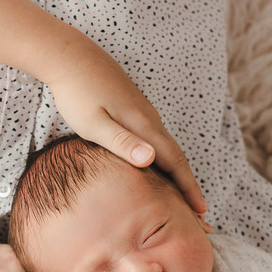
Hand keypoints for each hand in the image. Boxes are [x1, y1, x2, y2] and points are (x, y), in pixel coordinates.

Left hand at [43, 40, 206, 213]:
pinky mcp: (134, 109)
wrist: (70, 56)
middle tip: (199, 215)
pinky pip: (157, 140)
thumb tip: (151, 159)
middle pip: (177, 158)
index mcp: (144, 126)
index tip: (200, 212)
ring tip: (182, 197)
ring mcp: (143, 113)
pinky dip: (164, 159)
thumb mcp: (94, 124)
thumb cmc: (77, 93)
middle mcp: (150, 120)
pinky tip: (158, 168)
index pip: (175, 164)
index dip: (189, 189)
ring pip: (168, 149)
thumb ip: (121, 142)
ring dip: (178, 173)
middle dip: (189, 186)